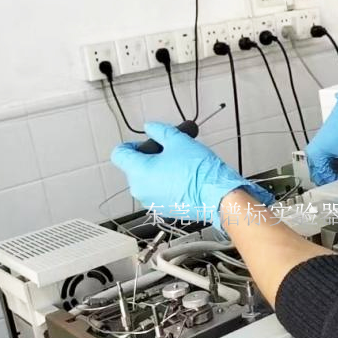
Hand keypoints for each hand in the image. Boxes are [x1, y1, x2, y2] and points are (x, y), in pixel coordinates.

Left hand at [111, 122, 274, 230]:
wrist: (217, 197)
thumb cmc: (198, 171)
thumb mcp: (179, 141)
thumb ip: (160, 131)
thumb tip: (151, 127)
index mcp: (138, 171)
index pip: (119, 154)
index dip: (132, 144)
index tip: (148, 142)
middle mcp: (139, 189)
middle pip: (134, 167)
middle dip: (149, 157)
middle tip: (171, 150)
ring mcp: (150, 202)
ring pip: (146, 180)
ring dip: (158, 170)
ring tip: (180, 164)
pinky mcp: (162, 210)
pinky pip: (157, 192)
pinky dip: (165, 184)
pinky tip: (184, 179)